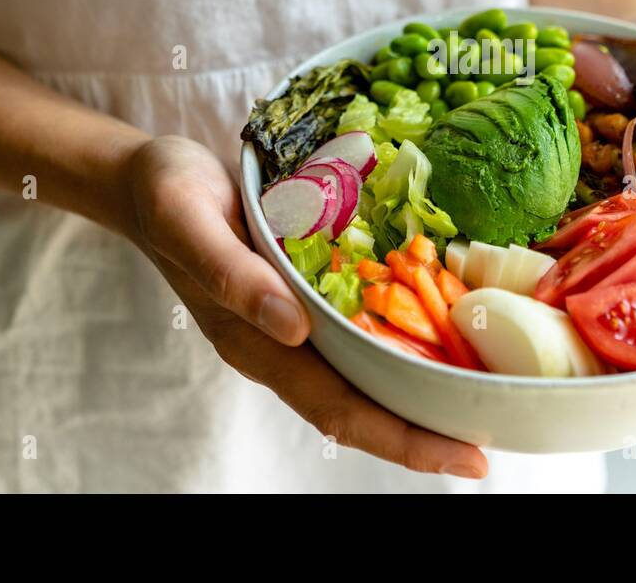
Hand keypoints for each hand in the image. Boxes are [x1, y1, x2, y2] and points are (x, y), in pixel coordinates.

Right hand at [121, 135, 488, 477]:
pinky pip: (360, 335)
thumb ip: (231, 274)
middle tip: (489, 452)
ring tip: (482, 405)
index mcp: (255, 341)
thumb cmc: (165, 195)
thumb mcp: (187, 217)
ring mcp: (294, 324)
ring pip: (365, 376)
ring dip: (419, 397)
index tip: (465, 457)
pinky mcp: (305, 295)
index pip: (338, 408)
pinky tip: (444, 342)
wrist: (146, 179)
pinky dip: (404, 347)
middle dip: (424, 435)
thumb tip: (291, 329)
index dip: (401, 438)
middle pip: (361, 407)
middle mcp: (281, 344)